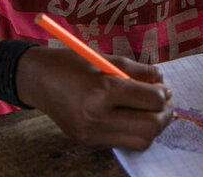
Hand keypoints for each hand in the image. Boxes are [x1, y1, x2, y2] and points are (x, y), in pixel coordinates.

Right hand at [17, 47, 173, 150]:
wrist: (38, 79)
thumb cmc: (74, 63)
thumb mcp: (109, 59)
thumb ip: (140, 72)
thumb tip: (163, 84)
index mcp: (103, 90)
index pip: (151, 100)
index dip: (164, 94)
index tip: (163, 88)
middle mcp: (97, 117)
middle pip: (150, 127)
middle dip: (164, 114)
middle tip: (163, 102)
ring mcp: (91, 133)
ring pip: (140, 142)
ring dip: (152, 127)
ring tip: (149, 111)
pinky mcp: (87, 142)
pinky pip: (123, 143)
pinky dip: (134, 132)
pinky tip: (131, 117)